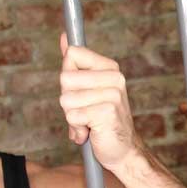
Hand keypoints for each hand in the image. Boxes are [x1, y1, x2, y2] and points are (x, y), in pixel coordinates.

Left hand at [58, 33, 143, 170]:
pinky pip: (73, 116)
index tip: (80, 90)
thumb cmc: (102, 120)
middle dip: (68, 99)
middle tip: (85, 111)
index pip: (72, 54)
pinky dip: (77, 129)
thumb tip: (64, 37)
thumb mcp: (87, 88)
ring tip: (88, 123)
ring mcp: (113, 94)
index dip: (68, 77)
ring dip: (72, 117)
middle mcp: (114, 78)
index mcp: (109, 67)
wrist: (122, 151)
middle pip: (65, 78)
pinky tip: (91, 131)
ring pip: (66, 100)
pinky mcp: (108, 111)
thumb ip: (75, 63)